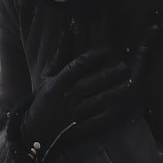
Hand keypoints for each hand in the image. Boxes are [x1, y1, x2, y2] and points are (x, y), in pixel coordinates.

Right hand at [16, 49, 138, 162]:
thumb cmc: (44, 100)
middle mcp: (65, 98)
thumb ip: (60, 54)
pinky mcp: (80, 129)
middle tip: (123, 67)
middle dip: (107, 75)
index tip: (106, 51)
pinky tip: (122, 106)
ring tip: (128, 84)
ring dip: (113, 92)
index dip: (91, 58)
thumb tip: (68, 30)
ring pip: (96, 101)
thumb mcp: (48, 77)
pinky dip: (109, 113)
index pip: (75, 67)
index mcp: (56, 84)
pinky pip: (97, 120)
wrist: (35, 132)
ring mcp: (73, 115)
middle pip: (88, 84)